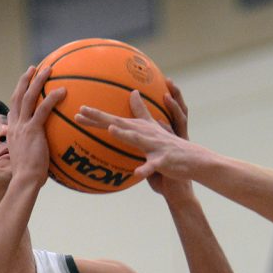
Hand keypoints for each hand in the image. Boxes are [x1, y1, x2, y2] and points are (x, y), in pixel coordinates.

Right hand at [5, 65, 64, 186]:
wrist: (25, 181)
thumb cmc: (29, 177)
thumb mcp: (28, 159)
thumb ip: (34, 150)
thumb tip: (44, 152)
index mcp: (13, 132)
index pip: (13, 109)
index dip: (18, 95)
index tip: (24, 85)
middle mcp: (15, 126)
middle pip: (18, 97)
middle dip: (25, 80)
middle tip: (33, 68)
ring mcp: (22, 127)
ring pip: (28, 97)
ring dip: (38, 81)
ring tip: (48, 69)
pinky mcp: (32, 130)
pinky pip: (43, 109)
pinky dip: (52, 98)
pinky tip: (63, 90)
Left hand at [74, 79, 196, 186]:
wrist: (193, 162)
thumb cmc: (169, 150)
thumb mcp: (153, 134)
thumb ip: (142, 116)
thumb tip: (133, 100)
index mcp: (142, 130)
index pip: (115, 121)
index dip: (97, 115)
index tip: (78, 110)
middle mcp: (147, 133)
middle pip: (121, 123)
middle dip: (102, 117)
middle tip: (82, 110)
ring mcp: (156, 146)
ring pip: (138, 139)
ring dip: (125, 134)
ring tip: (111, 129)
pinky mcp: (164, 160)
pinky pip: (153, 165)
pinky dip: (146, 168)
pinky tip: (137, 173)